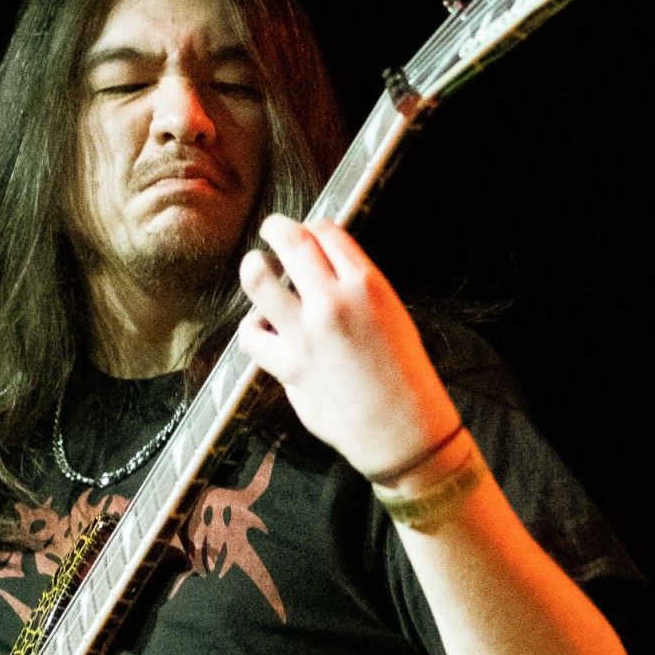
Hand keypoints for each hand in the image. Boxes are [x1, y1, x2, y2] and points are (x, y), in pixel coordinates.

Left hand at [237, 216, 457, 478]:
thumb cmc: (401, 372)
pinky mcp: (288, 365)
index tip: (306, 232)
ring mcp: (307, 333)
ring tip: (254, 266)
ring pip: (259, 280)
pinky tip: (262, 328)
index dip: (312, 228)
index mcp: (367, 284)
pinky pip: (252, 335)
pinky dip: (253, 327)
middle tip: (271, 229)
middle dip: (277, 229)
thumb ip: (355, 288)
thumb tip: (321, 269)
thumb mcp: (391, 313)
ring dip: (253, 266)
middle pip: (292, 243)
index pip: (328, 233)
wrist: (401, 426)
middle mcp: (334, 302)